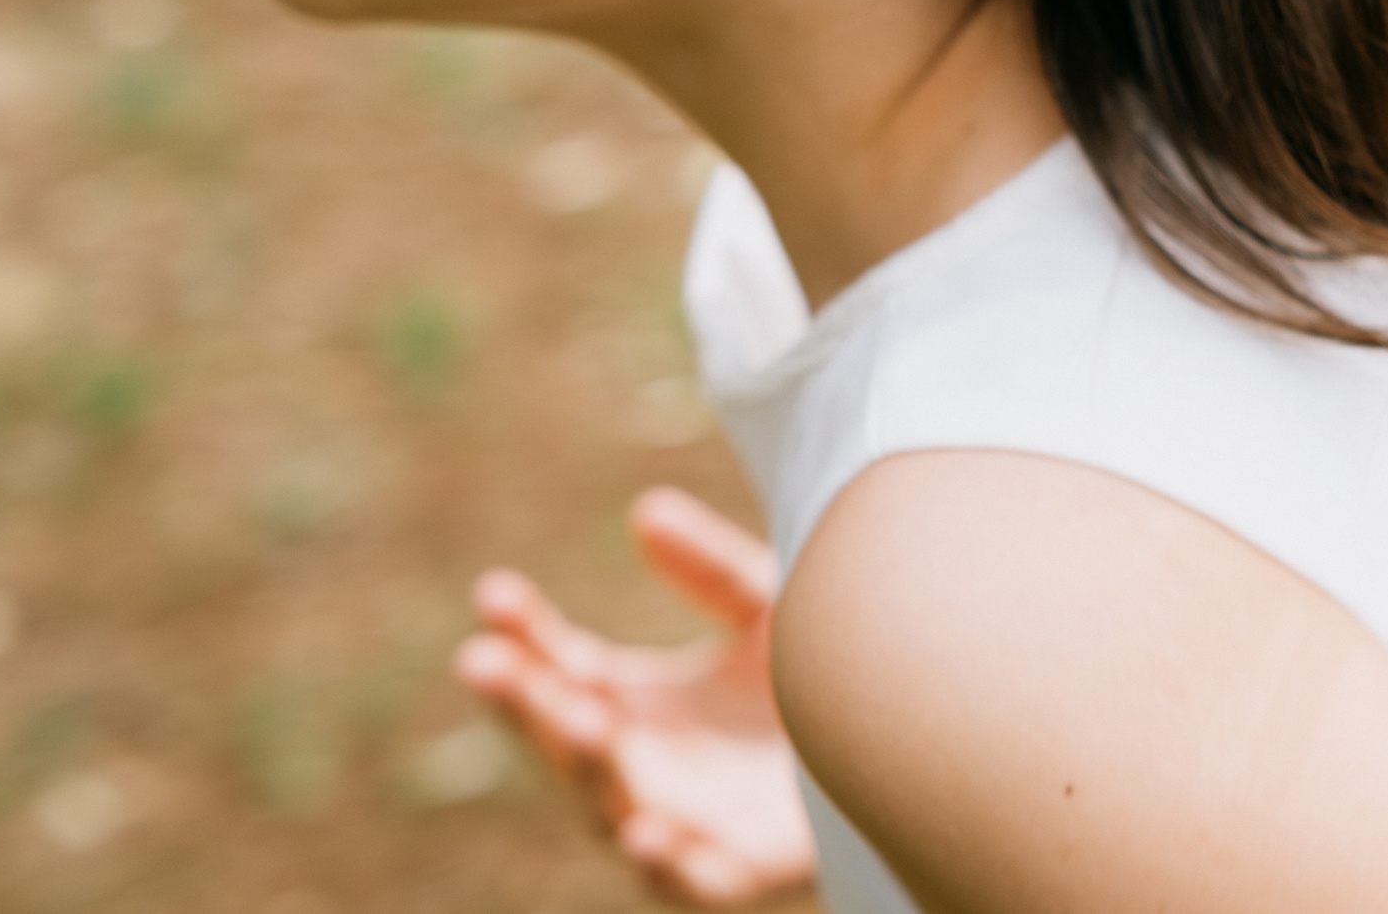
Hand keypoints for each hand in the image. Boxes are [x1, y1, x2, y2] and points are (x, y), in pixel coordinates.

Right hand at [455, 486, 816, 905]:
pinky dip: (665, 863)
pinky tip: (646, 833)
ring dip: (588, 768)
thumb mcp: (767, 604)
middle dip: (522, 701)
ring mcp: (688, 819)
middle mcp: (646, 762)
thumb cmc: (818, 673)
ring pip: (612, 806)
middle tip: (484, 660)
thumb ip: (712, 569)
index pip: (559, 667)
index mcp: (637, 701)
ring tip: (582, 718)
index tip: (492, 593)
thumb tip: (645, 510)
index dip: (523, 634)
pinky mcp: (745, 865)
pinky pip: (695, 880)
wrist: (903, 738)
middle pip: (565, 737)